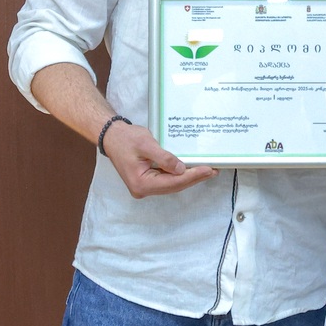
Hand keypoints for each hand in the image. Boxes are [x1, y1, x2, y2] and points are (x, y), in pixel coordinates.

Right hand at [103, 121, 217, 197]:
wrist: (113, 136)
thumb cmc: (126, 139)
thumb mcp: (146, 144)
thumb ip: (164, 158)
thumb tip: (181, 169)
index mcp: (140, 183)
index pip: (172, 182)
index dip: (192, 177)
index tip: (207, 169)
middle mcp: (143, 189)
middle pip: (174, 186)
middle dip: (194, 178)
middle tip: (212, 170)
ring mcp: (146, 186)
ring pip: (172, 184)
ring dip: (190, 177)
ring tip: (207, 170)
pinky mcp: (149, 180)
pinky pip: (168, 179)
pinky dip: (181, 175)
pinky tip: (193, 170)